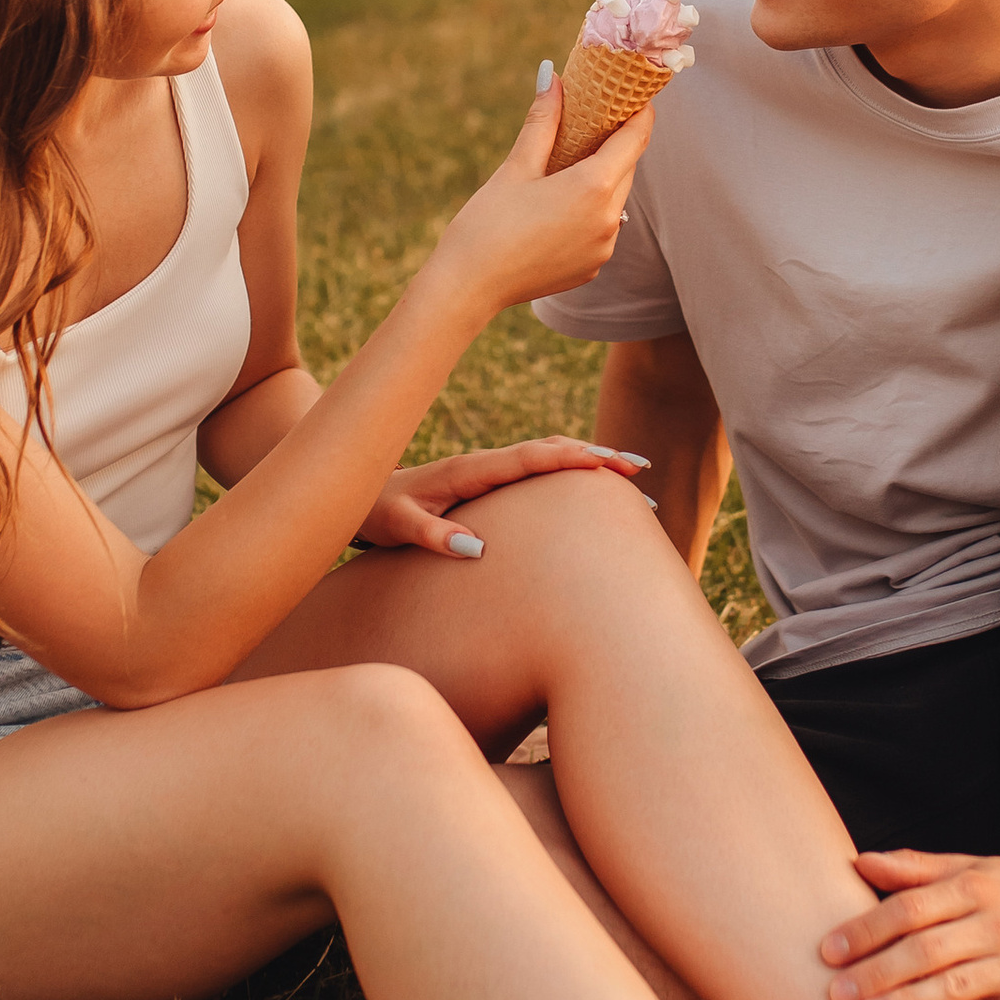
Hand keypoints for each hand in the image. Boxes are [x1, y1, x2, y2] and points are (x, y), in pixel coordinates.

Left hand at [354, 437, 649, 559]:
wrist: (359, 494)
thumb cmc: (377, 513)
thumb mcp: (398, 527)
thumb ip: (433, 536)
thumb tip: (477, 549)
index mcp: (468, 470)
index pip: (529, 458)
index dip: (569, 458)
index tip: (608, 462)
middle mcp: (483, 464)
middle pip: (550, 450)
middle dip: (596, 456)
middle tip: (640, 469)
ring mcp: (488, 470)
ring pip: (548, 456)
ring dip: (589, 460)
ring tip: (632, 475)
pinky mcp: (489, 480)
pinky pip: (537, 469)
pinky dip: (569, 469)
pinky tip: (591, 486)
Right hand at [427, 70, 657, 320]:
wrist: (468, 287)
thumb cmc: (487, 223)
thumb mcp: (516, 167)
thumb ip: (543, 122)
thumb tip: (552, 77)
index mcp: (594, 188)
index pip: (636, 139)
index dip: (640, 113)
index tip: (635, 95)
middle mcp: (609, 221)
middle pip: (626, 169)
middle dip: (616, 144)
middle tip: (597, 120)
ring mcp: (603, 249)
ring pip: (615, 201)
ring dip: (603, 179)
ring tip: (573, 162)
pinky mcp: (591, 268)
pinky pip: (601, 229)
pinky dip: (590, 211)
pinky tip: (561, 205)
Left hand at [820, 848, 999, 999]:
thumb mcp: (978, 870)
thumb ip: (918, 870)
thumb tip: (859, 862)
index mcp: (976, 889)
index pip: (912, 908)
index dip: (867, 929)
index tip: (828, 951)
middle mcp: (997, 925)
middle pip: (928, 949)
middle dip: (877, 972)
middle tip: (835, 994)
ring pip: (958, 986)